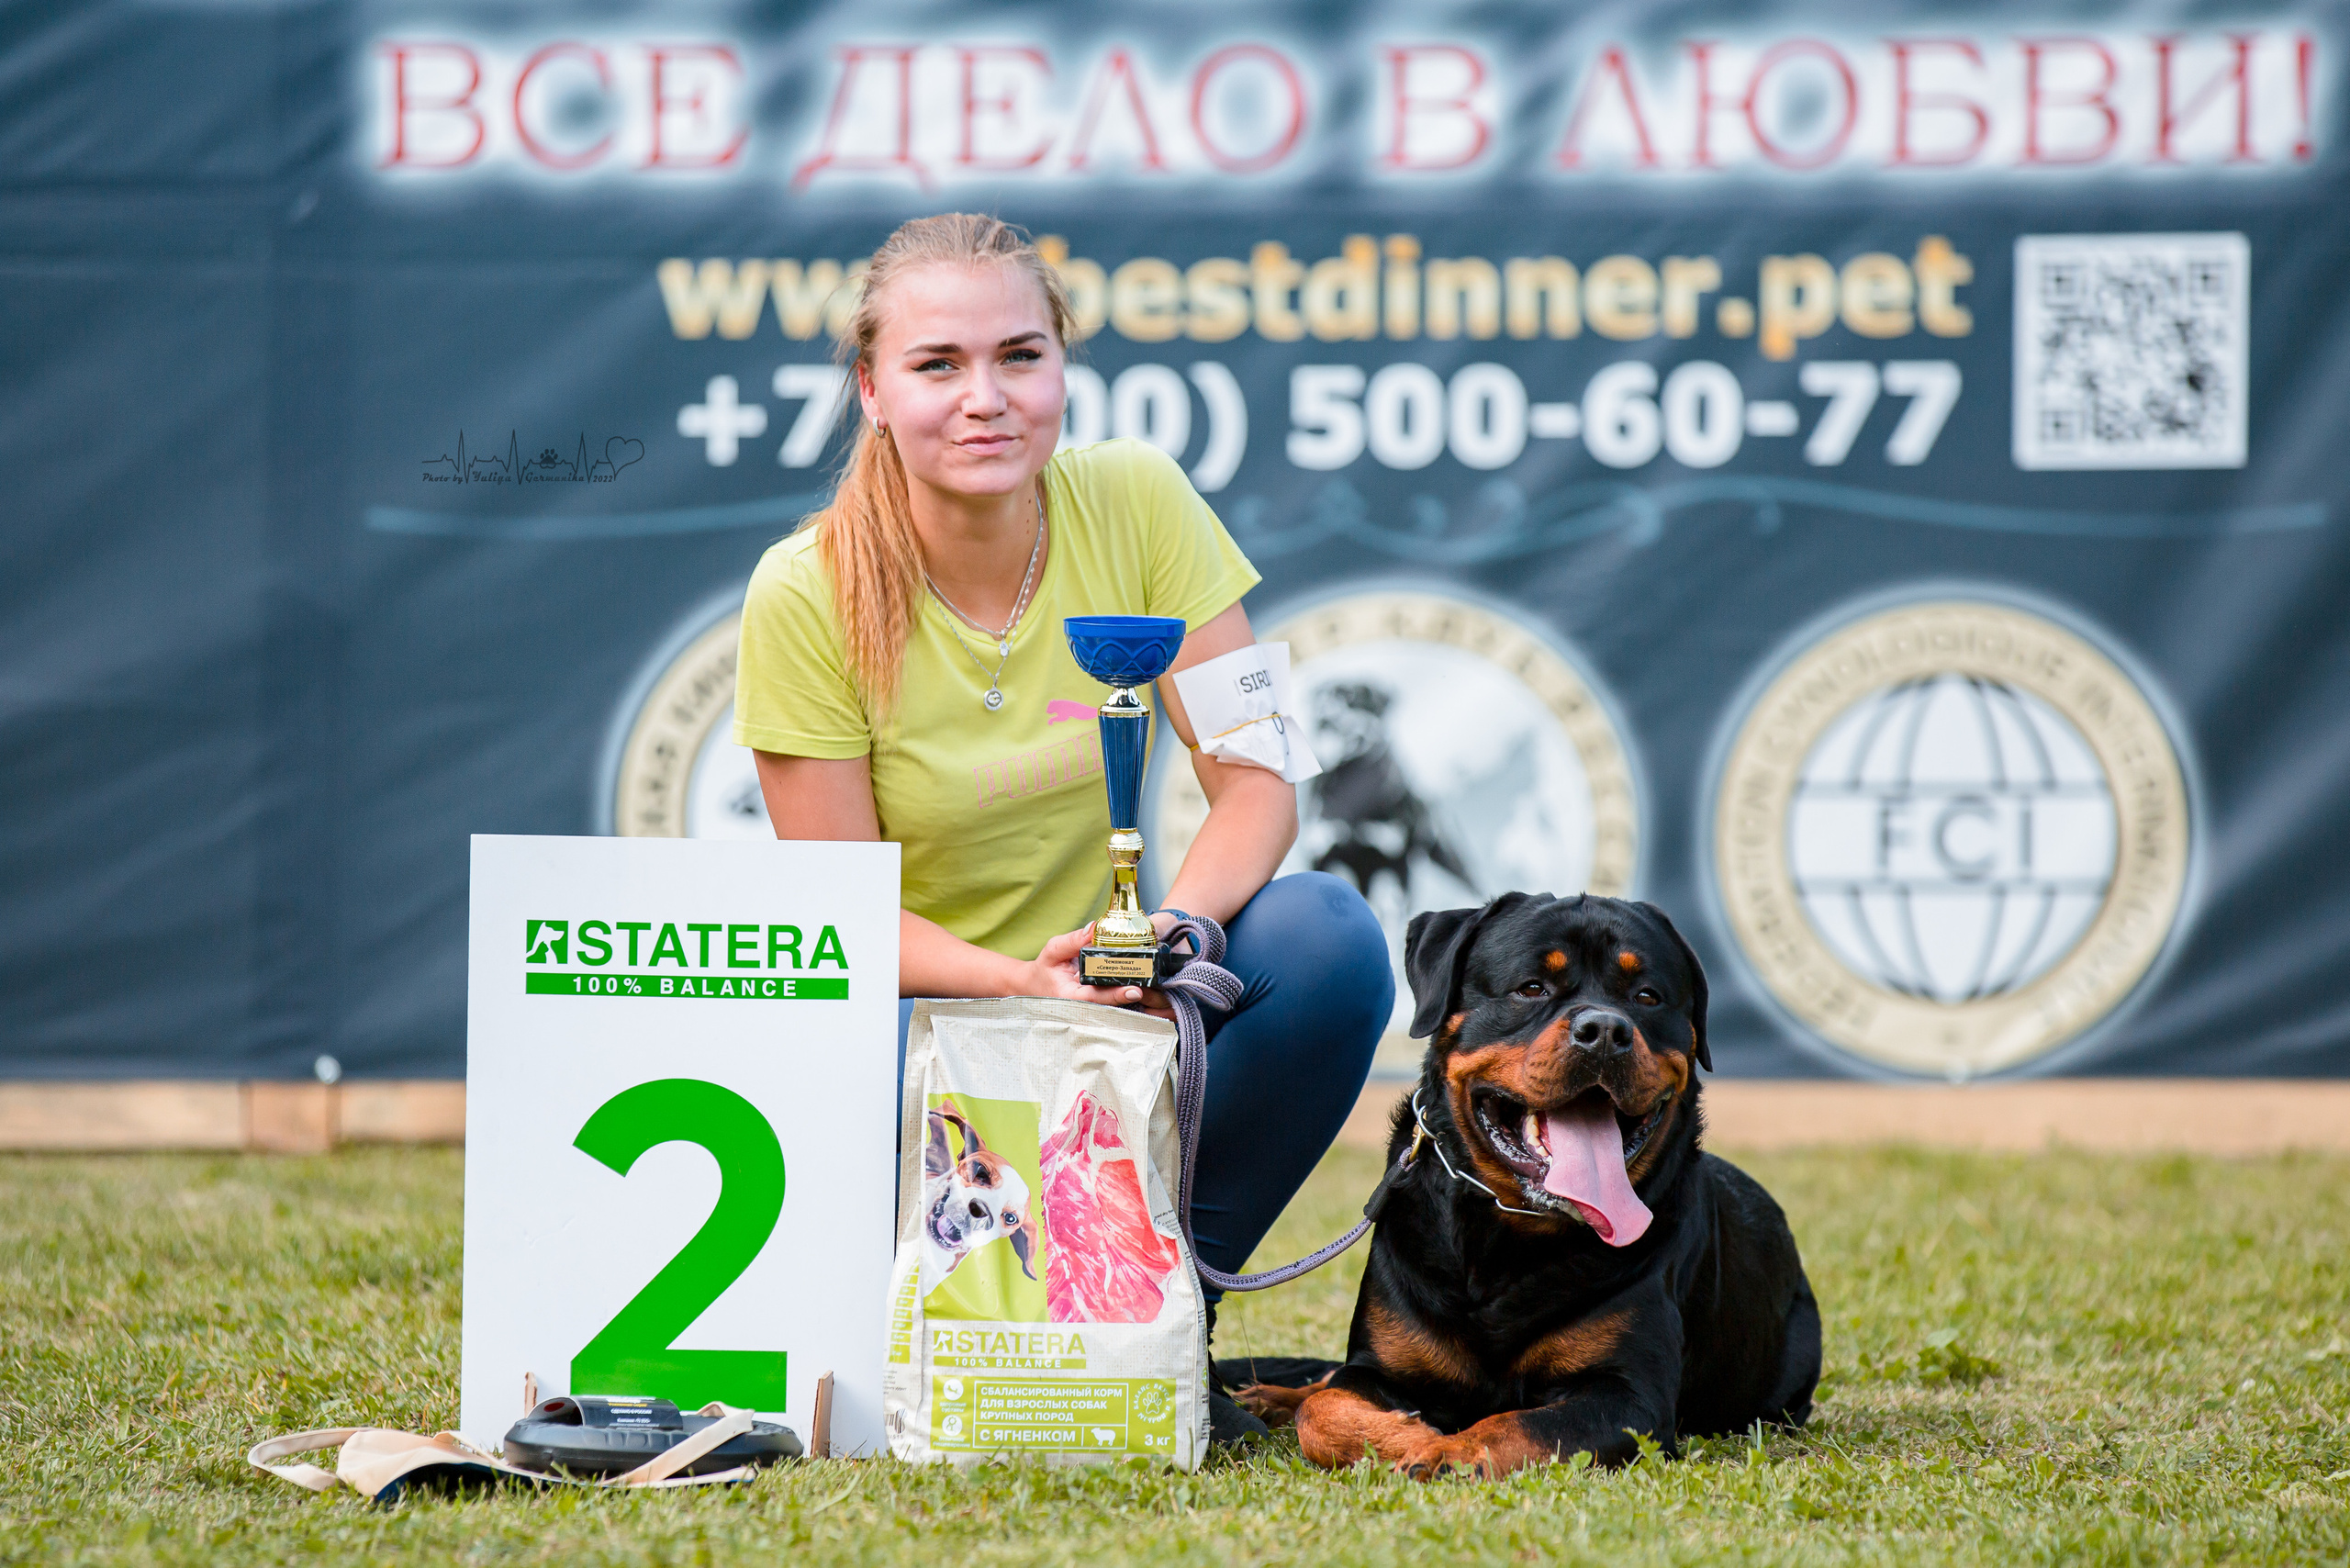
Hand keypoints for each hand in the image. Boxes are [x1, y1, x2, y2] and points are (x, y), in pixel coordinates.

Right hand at [1021, 924, 1149, 1007]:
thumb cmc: (1044, 969)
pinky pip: (1114, 998)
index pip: (1097, 998)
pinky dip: (1127, 991)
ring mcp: (1092, 1006)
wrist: (1035, 985)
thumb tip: (1094, 927)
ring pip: (1116, 1003)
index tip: (1135, 990)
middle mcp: (1084, 1006)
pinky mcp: (1098, 1002)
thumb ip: (1073, 941)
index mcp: (1071, 997)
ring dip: (1133, 994)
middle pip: (1112, 1003)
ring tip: (1152, 982)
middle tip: (1151, 984)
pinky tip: (1144, 981)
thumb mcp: (1053, 950)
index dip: (1116, 994)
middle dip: (1131, 994)